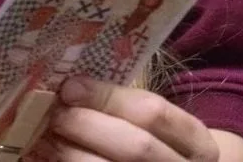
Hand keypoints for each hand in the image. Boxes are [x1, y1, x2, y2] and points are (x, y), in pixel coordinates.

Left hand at [25, 79, 217, 161]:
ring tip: (46, 137)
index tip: (69, 87)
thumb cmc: (156, 146)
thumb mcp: (156, 127)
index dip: (108, 96)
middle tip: (54, 114)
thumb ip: (123, 109)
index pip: (153, 112)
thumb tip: (67, 89)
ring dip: (71, 153)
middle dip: (87, 126)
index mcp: (196, 143)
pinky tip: (46, 158)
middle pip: (136, 146)